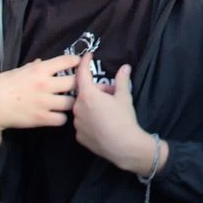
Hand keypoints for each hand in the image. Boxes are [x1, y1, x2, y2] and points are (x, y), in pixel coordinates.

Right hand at [0, 53, 79, 149]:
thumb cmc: (0, 86)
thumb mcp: (16, 71)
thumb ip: (32, 67)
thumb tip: (41, 62)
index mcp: (39, 70)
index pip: (67, 61)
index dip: (76, 61)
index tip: (79, 63)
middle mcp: (45, 85)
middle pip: (75, 82)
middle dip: (79, 83)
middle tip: (79, 85)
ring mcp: (44, 103)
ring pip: (72, 102)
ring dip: (71, 102)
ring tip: (68, 102)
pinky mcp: (41, 119)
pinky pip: (61, 119)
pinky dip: (61, 118)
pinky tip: (57, 115)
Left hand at [72, 55, 165, 174]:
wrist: (125, 147)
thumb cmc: (124, 119)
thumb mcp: (124, 97)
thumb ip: (122, 80)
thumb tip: (125, 67)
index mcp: (88, 95)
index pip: (82, 74)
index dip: (85, 63)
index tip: (87, 55)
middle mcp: (78, 108)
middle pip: (85, 92)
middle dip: (97, 90)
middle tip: (112, 93)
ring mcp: (77, 123)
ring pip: (83, 108)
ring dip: (93, 105)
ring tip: (108, 110)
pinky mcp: (79, 136)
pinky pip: (84, 122)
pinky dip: (91, 119)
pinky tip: (103, 124)